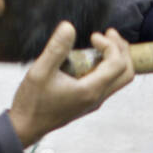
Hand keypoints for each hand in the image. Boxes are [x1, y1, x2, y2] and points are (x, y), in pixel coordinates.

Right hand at [9, 22, 134, 146]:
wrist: (26, 126)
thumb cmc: (32, 102)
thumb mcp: (40, 71)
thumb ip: (56, 48)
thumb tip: (68, 27)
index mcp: (90, 90)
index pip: (117, 64)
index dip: (110, 45)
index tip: (92, 36)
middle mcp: (97, 98)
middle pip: (127, 73)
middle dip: (122, 50)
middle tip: (108, 34)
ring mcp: (94, 101)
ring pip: (119, 79)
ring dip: (117, 58)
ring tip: (102, 42)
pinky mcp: (88, 102)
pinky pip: (108, 83)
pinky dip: (107, 67)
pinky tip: (91, 57)